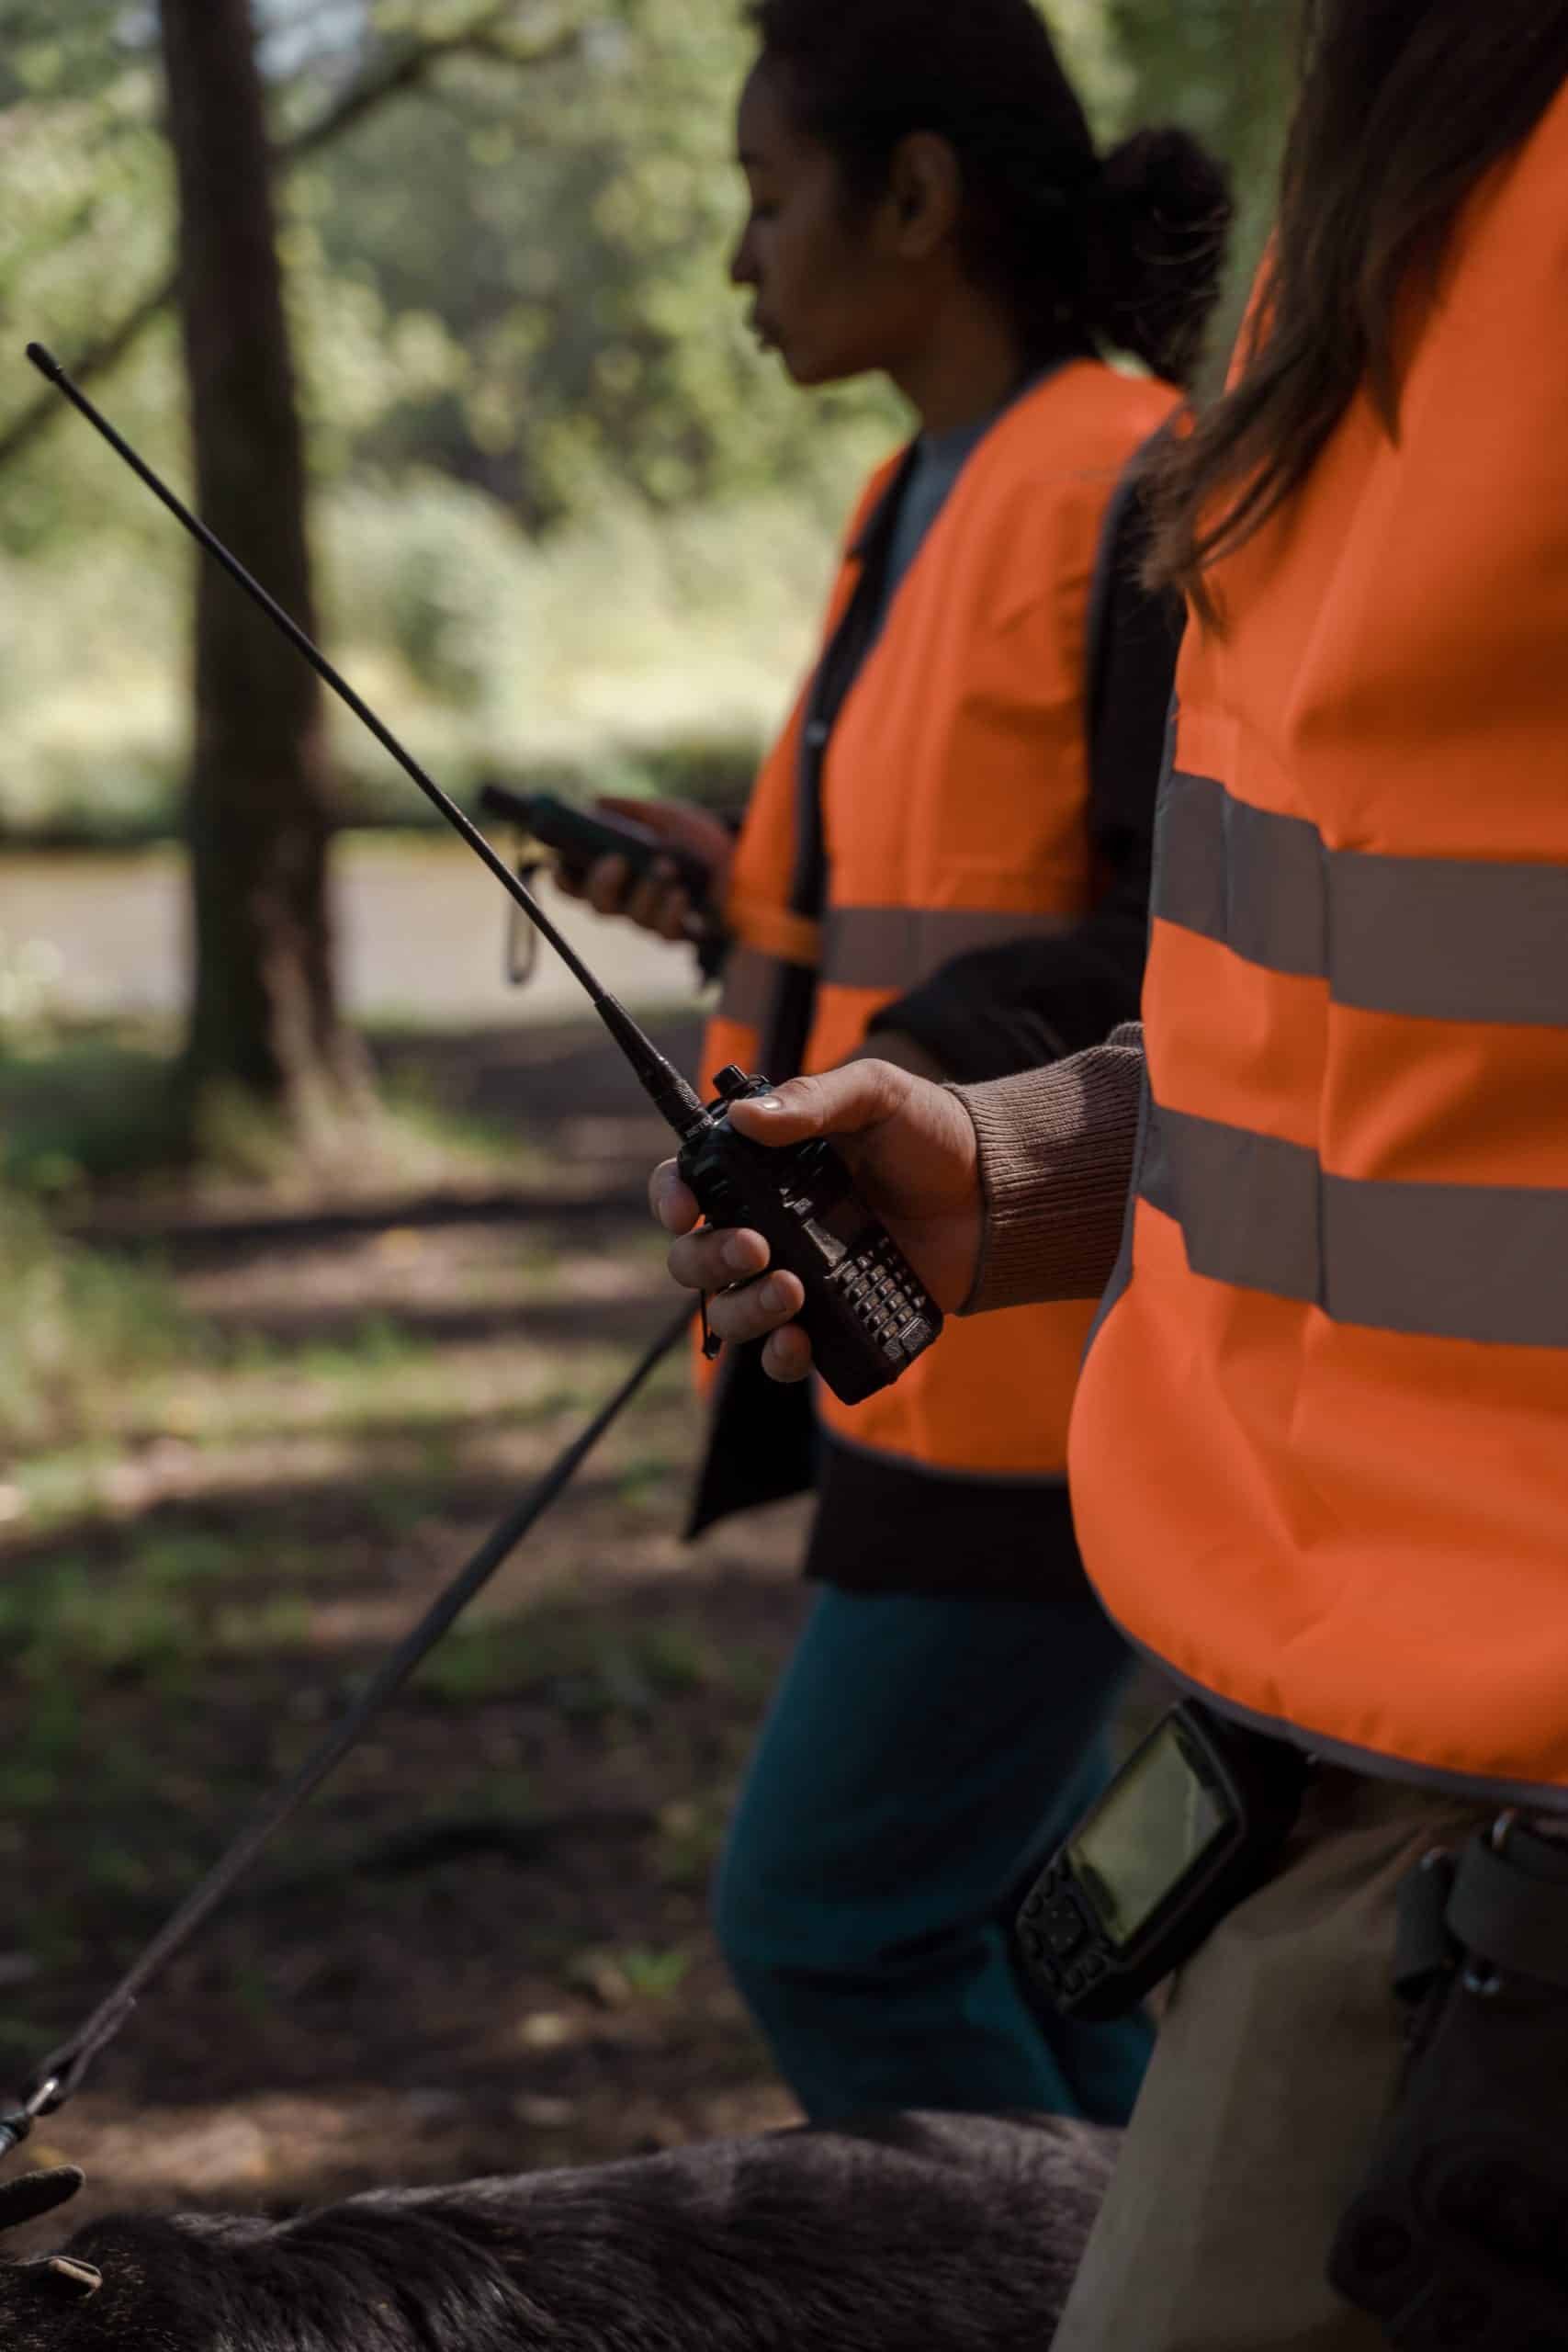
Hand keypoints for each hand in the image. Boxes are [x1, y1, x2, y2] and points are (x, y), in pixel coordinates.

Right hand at [552, 797, 732, 942]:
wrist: (741, 857)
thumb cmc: (696, 838)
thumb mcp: (663, 815)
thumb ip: (630, 810)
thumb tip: (595, 802)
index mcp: (613, 873)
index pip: (574, 885)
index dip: (562, 879)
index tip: (561, 864)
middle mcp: (626, 900)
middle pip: (598, 906)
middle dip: (603, 884)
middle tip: (617, 861)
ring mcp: (651, 918)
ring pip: (633, 918)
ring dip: (647, 891)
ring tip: (667, 866)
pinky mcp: (679, 931)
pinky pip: (665, 933)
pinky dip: (671, 912)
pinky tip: (680, 894)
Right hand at [649, 1060, 981, 1383]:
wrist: (996, 1197)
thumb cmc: (931, 1136)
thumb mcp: (875, 1095)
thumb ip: (813, 1101)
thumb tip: (749, 1118)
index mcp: (765, 1169)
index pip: (690, 1182)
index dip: (670, 1197)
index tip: (683, 1210)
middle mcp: (769, 1226)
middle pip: (696, 1257)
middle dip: (709, 1258)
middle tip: (756, 1249)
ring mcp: (797, 1278)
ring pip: (731, 1312)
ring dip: (743, 1309)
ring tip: (791, 1293)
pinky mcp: (832, 1320)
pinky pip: (783, 1356)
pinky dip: (779, 1358)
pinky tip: (797, 1343)